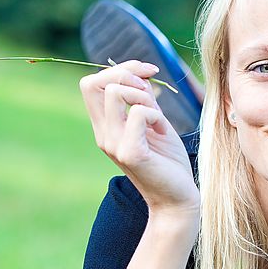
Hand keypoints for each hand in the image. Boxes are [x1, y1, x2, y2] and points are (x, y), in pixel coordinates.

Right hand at [79, 60, 199, 216]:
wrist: (176, 199)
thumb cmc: (167, 162)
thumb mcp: (154, 123)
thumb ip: (144, 99)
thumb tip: (140, 74)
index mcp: (105, 126)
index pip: (91, 83)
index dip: (119, 69)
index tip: (148, 74)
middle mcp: (103, 134)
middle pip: (94, 83)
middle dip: (127, 75)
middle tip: (152, 94)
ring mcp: (114, 144)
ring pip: (114, 92)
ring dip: (143, 96)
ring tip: (158, 118)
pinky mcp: (131, 153)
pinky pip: (139, 113)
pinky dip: (157, 115)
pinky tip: (164, 132)